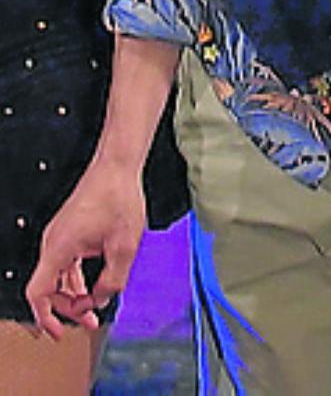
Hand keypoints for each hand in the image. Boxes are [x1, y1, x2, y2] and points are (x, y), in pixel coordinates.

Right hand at [25, 158, 145, 338]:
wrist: (117, 165)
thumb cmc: (118, 196)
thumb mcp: (124, 246)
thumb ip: (112, 280)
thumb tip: (102, 299)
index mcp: (59, 248)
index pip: (38, 293)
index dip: (46, 317)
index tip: (59, 332)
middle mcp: (53, 243)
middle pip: (48, 289)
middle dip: (67, 308)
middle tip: (89, 320)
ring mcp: (60, 236)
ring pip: (58, 277)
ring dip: (73, 295)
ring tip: (93, 307)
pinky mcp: (69, 231)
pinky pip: (66, 263)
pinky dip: (76, 278)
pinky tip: (92, 285)